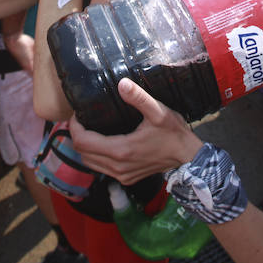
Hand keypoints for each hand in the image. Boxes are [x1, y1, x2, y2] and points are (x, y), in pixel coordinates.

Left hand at [69, 78, 202, 184]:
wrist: (188, 157)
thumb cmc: (174, 134)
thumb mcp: (158, 112)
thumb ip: (139, 98)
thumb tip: (122, 84)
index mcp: (121, 150)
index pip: (83, 142)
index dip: (74, 127)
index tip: (77, 114)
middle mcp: (117, 166)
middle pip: (82, 154)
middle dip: (77, 136)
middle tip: (82, 120)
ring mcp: (122, 175)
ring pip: (90, 163)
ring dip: (86, 148)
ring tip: (90, 130)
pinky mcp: (127, 178)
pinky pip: (102, 169)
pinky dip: (96, 157)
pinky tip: (103, 143)